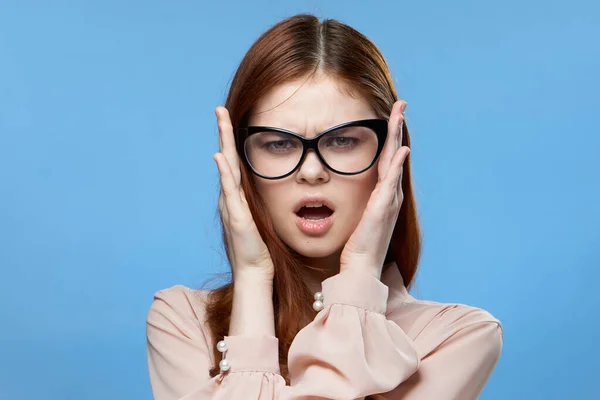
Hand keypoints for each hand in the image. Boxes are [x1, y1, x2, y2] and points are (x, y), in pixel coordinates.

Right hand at [213, 106, 274, 280]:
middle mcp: (231, 198)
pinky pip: (229, 191)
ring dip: (223, 142)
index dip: (232, 140)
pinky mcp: (237, 218)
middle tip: (220, 109)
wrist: (255, 272)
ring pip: (226, 168)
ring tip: (220, 119)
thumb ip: (260, 201)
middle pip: (226, 158)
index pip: (234, 162)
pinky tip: (220, 156)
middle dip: (224, 132)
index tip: (232, 118)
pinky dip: (224, 173)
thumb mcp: (262, 217)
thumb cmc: (261, 248)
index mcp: (238, 196)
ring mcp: (231, 206)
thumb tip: (270, 186)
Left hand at [340, 100, 409, 278]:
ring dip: (397, 137)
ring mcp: (388, 202)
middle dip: (396, 128)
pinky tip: (400, 150)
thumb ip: (359, 202)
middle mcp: (389, 195)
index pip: (387, 159)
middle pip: (394, 154)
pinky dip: (396, 165)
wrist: (360, 268)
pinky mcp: (381, 210)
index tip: (390, 116)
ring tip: (400, 114)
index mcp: (383, 195)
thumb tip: (350, 191)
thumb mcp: (357, 218)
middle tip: (401, 104)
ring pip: (394, 161)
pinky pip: (390, 183)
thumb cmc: (357, 247)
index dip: (390, 137)